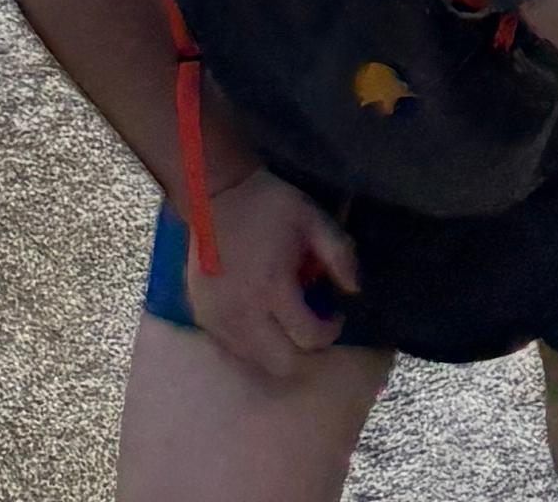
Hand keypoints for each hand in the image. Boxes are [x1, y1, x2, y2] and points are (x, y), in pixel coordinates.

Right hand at [184, 165, 362, 382]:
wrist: (215, 194)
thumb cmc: (268, 206)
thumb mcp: (312, 218)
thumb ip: (340, 253)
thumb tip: (354, 290)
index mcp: (272, 288)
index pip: (308, 338)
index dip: (330, 332)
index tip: (335, 315)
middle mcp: (243, 313)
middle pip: (282, 364)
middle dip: (306, 353)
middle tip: (312, 327)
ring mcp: (220, 319)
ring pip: (257, 361)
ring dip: (279, 350)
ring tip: (288, 323)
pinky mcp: (204, 317)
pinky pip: (235, 349)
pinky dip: (254, 345)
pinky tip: (263, 319)